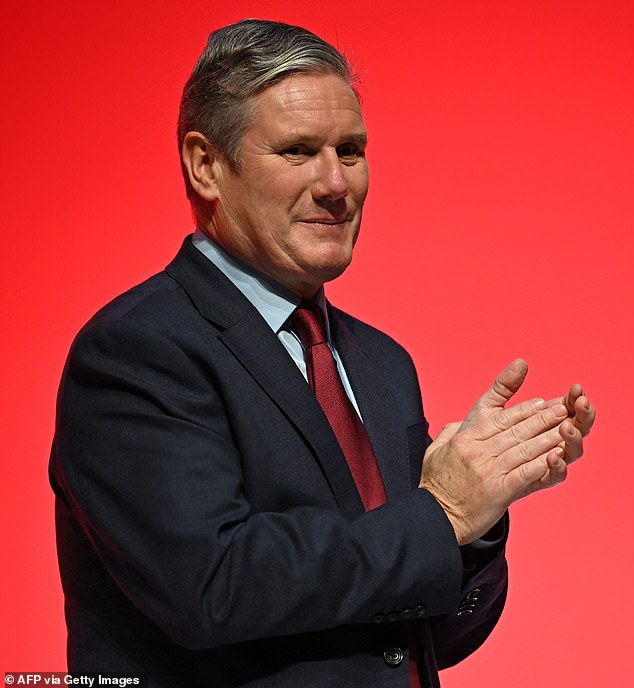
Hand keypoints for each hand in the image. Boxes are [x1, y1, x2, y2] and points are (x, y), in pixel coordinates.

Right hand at [419, 360, 594, 544]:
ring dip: (548, 438)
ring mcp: (489, 471)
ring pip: (524, 449)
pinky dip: (542, 464)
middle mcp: (477, 452)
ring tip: (567, 428)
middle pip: (516, 430)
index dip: (523, 409)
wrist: (435, 518)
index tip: (542, 402)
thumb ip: (450, 432)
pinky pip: (525, 473)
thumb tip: (461, 422)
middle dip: (542, 419)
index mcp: (465, 439)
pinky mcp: (498, 491)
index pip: (499, 419)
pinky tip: (557, 456)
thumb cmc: (435, 485)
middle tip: (562, 409)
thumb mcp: (436, 450)